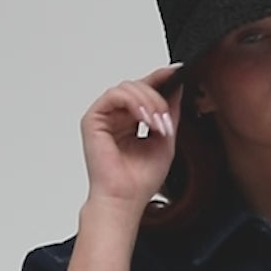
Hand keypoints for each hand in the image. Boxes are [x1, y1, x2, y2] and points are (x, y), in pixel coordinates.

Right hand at [80, 64, 183, 211]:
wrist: (125, 199)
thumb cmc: (140, 180)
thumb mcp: (166, 139)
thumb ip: (169, 112)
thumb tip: (176, 86)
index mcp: (131, 121)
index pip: (145, 91)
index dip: (160, 78)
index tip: (176, 72)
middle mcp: (117, 116)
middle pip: (138, 86)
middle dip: (157, 98)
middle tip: (166, 119)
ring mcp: (105, 117)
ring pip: (128, 88)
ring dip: (148, 101)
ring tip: (156, 123)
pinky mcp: (93, 119)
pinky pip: (114, 95)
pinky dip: (132, 102)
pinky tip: (143, 118)